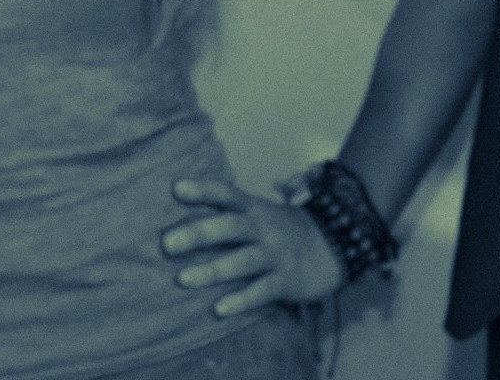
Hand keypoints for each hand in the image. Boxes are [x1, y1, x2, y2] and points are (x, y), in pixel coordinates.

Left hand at [162, 178, 344, 315]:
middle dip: (199, 234)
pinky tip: (219, 309)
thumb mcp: (259, 213)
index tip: (176, 189)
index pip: (227, 194)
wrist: (332, 244)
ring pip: (243, 260)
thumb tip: (180, 217)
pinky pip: (262, 291)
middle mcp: (263, 227)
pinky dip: (241, 300)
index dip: (203, 190)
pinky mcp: (286, 280)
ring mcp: (276, 254)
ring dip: (212, 270)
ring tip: (183, 278)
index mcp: (254, 208)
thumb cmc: (281, 230)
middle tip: (167, 243)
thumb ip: (227, 214)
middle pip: (230, 227)